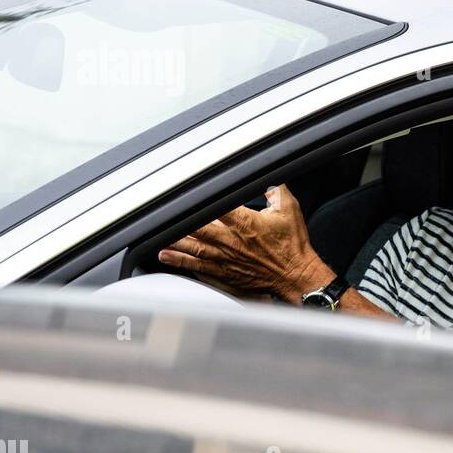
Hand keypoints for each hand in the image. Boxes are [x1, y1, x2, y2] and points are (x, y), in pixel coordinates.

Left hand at [158, 184, 331, 300]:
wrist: (296, 276)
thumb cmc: (293, 245)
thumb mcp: (289, 209)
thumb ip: (275, 189)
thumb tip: (265, 176)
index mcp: (246, 223)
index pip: (218, 207)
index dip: (201, 199)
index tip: (185, 192)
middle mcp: (232, 242)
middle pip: (198, 230)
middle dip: (178, 225)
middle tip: (159, 218)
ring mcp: (227, 260)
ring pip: (194, 250)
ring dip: (174, 244)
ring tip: (156, 239)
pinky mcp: (226, 274)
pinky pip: (200, 268)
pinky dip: (182, 264)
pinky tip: (168, 259)